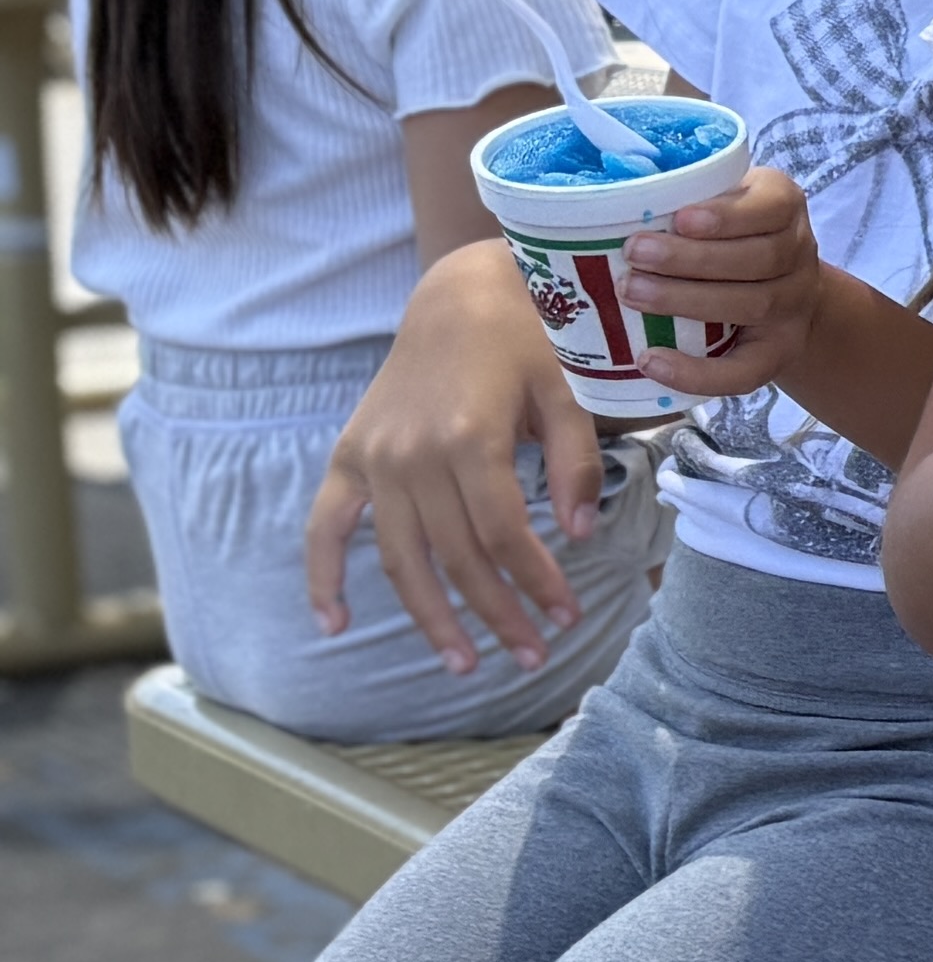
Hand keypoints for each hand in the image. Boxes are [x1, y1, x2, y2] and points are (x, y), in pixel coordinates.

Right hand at [306, 240, 606, 672]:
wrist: (460, 297)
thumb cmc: (529, 343)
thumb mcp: (569, 393)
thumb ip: (577, 464)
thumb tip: (581, 535)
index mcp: (470, 439)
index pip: (505, 535)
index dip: (537, 583)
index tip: (568, 618)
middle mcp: (412, 454)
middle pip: (457, 557)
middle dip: (498, 614)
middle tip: (534, 658)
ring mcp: (373, 459)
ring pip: (400, 557)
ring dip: (431, 617)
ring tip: (466, 664)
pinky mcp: (348, 457)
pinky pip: (324, 526)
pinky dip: (322, 575)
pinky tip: (334, 623)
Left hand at [616, 165, 824, 399]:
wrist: (777, 283)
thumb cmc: (721, 231)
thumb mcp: (717, 195)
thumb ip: (681, 190)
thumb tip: (605, 191)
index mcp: (784, 206)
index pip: (773, 207)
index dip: (729, 216)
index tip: (680, 218)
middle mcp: (800, 254)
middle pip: (762, 258)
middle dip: (693, 258)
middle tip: (634, 253)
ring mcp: (794, 305)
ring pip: (753, 305)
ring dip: (687, 301)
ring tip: (632, 293)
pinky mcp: (778, 351)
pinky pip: (747, 371)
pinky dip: (698, 372)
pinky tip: (651, 360)